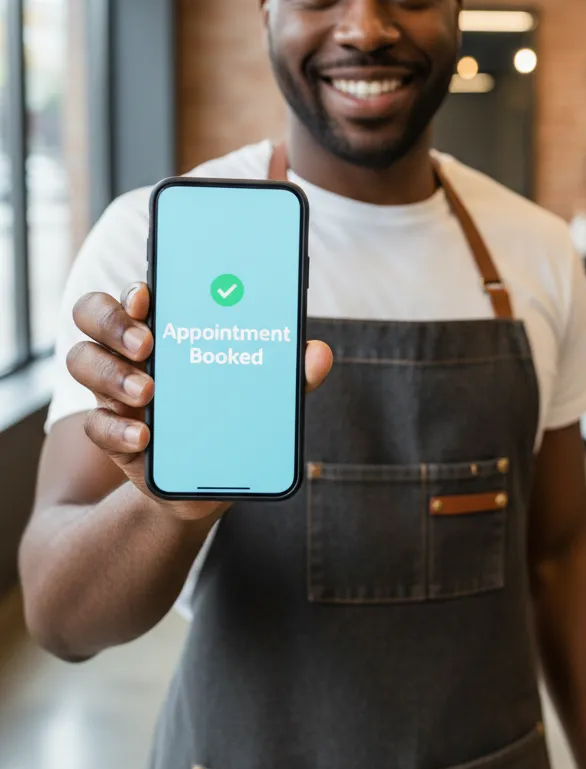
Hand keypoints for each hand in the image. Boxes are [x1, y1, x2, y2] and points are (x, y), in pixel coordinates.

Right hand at [67, 281, 332, 521]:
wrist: (206, 481)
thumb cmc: (232, 415)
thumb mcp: (264, 395)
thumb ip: (289, 373)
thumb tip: (318, 354)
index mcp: (166, 325)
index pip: (136, 293)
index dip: (136, 288)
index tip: (150, 293)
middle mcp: (129, 350)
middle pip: (93, 314)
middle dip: (115, 322)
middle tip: (149, 343)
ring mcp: (114, 390)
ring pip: (83, 361)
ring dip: (113, 374)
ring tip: (148, 391)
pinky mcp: (113, 433)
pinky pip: (97, 425)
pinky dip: (118, 430)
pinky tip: (144, 436)